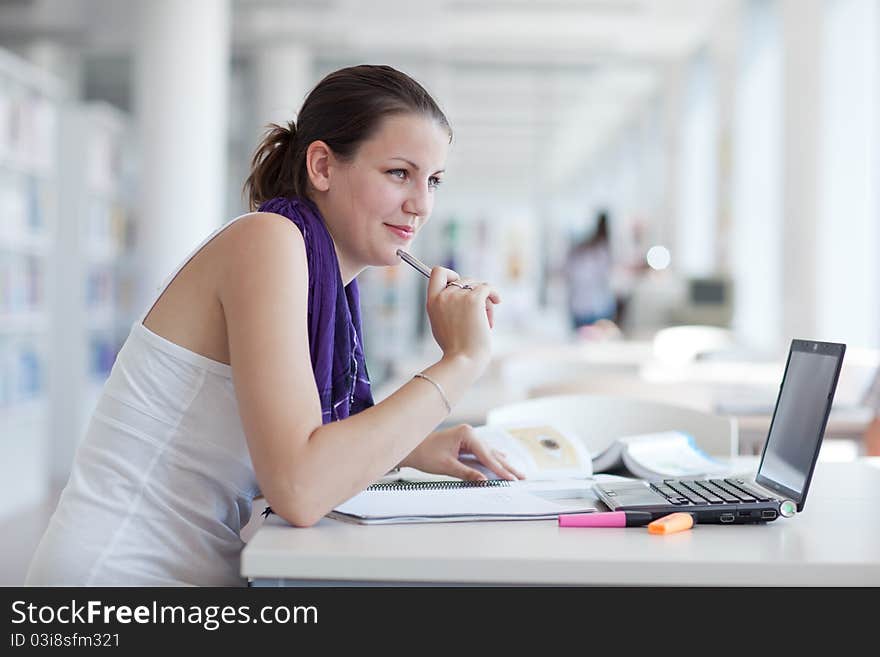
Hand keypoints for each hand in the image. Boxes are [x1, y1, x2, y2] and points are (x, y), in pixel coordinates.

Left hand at [401, 424, 524, 480]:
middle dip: (506, 467)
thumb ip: (467, 473)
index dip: (500, 469)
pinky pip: (483, 452)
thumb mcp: (447, 466)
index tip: (512, 479)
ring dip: (502, 464)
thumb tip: (484, 481)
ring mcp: (468, 436)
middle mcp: (469, 433)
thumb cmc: (425, 454)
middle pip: (492, 453)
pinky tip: (503, 459)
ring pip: (490, 453)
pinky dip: (493, 459)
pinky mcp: (465, 442)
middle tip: (521, 477)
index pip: (487, 455)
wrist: (411, 448)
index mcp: (466, 434)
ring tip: (516, 473)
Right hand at [426, 267, 500, 367]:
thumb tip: (458, 291)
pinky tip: (498, 301)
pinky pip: (487, 287)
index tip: (460, 287)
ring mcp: (458, 297)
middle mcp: (443, 296)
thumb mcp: (441, 323)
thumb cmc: (455, 348)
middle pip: (463, 280)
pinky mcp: (474, 300)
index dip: (451, 275)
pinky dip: (494, 293)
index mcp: (432, 302)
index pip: (438, 272)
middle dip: (473, 294)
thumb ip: (445, 306)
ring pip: (477, 285)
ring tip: (485, 319)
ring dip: (484, 300)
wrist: (463, 360)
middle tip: (479, 313)